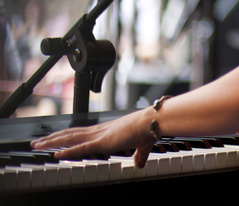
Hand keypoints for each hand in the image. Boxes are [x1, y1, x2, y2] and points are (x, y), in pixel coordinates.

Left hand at [31, 109, 155, 167]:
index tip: (56, 138)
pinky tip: (56, 154)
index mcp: (106, 130)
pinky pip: (81, 148)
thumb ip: (138, 155)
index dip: (67, 135)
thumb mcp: (141, 145)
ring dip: (53, 142)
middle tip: (37, 141)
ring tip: (38, 145)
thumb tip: (139, 164)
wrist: (152, 122)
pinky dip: (67, 151)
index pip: (81, 133)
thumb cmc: (148, 129)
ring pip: (70, 138)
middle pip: (70, 133)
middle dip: (53, 137)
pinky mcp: (102, 142)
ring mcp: (99, 135)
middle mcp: (99, 130)